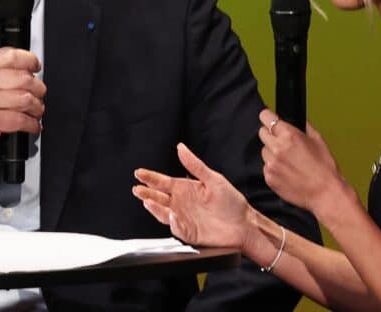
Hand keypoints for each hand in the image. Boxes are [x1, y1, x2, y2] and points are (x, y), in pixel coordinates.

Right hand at [0, 47, 45, 208]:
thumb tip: (25, 71)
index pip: (10, 55)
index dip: (29, 60)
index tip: (35, 67)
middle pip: (23, 78)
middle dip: (38, 89)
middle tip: (39, 95)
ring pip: (25, 99)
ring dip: (37, 108)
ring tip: (36, 111)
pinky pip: (20, 120)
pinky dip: (32, 124)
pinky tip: (32, 125)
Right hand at [133, 143, 256, 251]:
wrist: (244, 225)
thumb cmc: (231, 202)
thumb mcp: (214, 179)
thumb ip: (195, 165)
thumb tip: (181, 148)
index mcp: (185, 188)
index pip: (163, 182)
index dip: (150, 177)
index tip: (139, 173)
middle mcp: (181, 203)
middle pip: (158, 197)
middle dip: (146, 192)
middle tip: (137, 188)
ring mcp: (183, 218)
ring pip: (163, 212)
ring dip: (154, 207)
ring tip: (147, 201)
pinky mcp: (188, 233)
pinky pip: (176, 228)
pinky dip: (172, 222)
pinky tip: (171, 215)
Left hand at [259, 109, 344, 214]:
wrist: (326, 194)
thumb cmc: (325, 167)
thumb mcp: (318, 140)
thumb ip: (303, 126)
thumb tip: (294, 119)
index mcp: (288, 135)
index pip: (265, 117)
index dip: (268, 118)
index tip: (269, 120)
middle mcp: (276, 148)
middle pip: (262, 133)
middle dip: (271, 135)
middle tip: (282, 143)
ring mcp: (270, 164)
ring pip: (263, 151)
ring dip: (271, 153)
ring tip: (287, 161)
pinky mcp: (268, 178)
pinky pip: (265, 167)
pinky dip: (273, 168)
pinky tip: (287, 172)